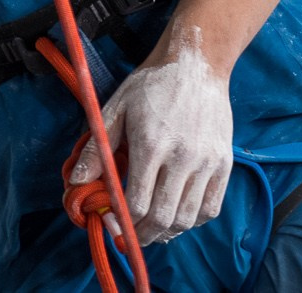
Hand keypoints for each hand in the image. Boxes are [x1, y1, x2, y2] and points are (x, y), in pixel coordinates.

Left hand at [69, 32, 231, 245]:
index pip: (137, 202)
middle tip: (129, 236)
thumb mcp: (115, 108)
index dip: (122, 222)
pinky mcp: (224, 163)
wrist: (195, 65)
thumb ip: (97, 148)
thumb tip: (77, 181)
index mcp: (152, 144)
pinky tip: (177, 215)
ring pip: (188, 218)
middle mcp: (183, 157)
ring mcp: (207, 162)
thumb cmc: (151, 85)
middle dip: (142, 235)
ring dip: (167, 231)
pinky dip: (193, 220)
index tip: (111, 224)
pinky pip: (211, 208)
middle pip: (163, 217)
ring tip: (151, 228)